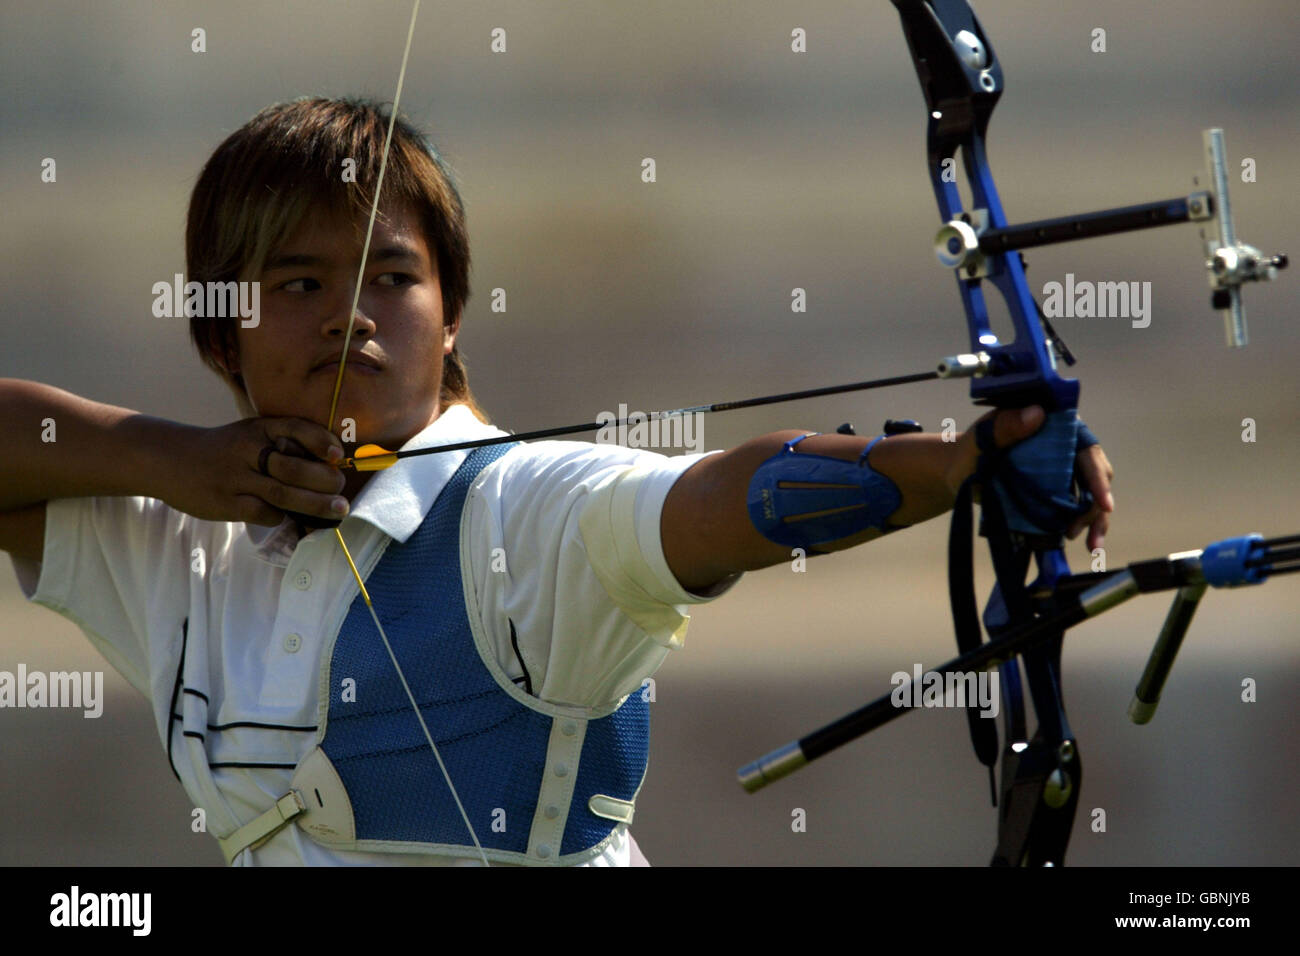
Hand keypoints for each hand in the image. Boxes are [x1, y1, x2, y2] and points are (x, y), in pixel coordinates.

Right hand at [165, 418, 347, 525]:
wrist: (171, 460)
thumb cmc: (225, 450)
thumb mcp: (250, 434)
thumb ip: (283, 444)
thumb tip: (330, 466)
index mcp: (258, 429)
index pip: (295, 428)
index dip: (320, 441)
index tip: (338, 455)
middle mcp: (248, 450)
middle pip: (294, 467)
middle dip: (325, 480)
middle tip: (341, 489)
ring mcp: (236, 478)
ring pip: (283, 493)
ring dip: (316, 503)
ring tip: (338, 509)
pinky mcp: (226, 503)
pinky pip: (264, 513)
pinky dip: (282, 516)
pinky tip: (290, 516)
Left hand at [946, 405, 1114, 551]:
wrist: (958, 472)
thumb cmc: (970, 451)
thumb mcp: (983, 438)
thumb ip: (1005, 426)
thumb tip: (1036, 414)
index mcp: (1053, 425)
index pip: (1085, 447)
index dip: (1097, 474)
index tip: (1102, 502)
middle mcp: (1065, 445)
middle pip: (1095, 472)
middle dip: (1097, 503)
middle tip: (1080, 529)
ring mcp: (1064, 469)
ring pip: (1092, 493)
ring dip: (1095, 520)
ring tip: (1091, 545)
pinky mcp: (1058, 491)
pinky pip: (1078, 507)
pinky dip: (1085, 525)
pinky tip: (1089, 544)